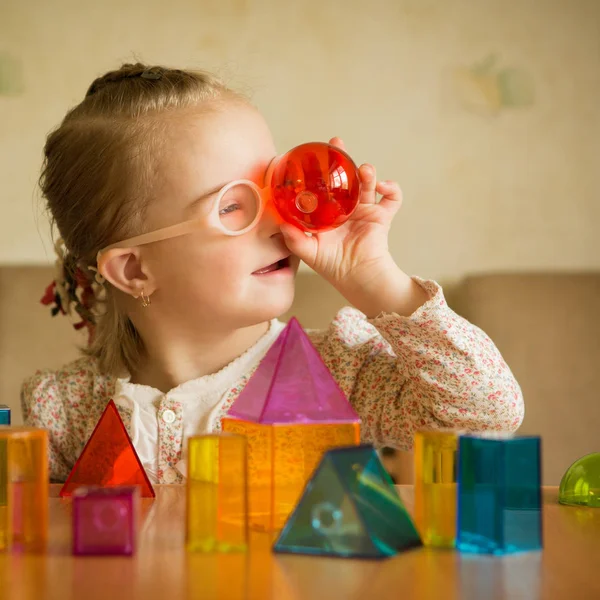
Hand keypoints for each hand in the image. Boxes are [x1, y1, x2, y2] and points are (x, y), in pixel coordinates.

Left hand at [281, 138, 428, 316]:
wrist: (358, 278)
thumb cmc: (332, 266)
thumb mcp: (308, 251)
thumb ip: (293, 237)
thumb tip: (279, 221)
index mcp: (328, 212)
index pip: (322, 184)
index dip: (318, 169)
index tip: (311, 155)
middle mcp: (345, 208)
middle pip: (345, 177)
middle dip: (342, 158)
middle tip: (337, 144)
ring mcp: (364, 210)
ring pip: (367, 183)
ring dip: (367, 173)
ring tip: (364, 171)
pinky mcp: (381, 216)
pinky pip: (392, 198)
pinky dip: (392, 189)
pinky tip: (384, 187)